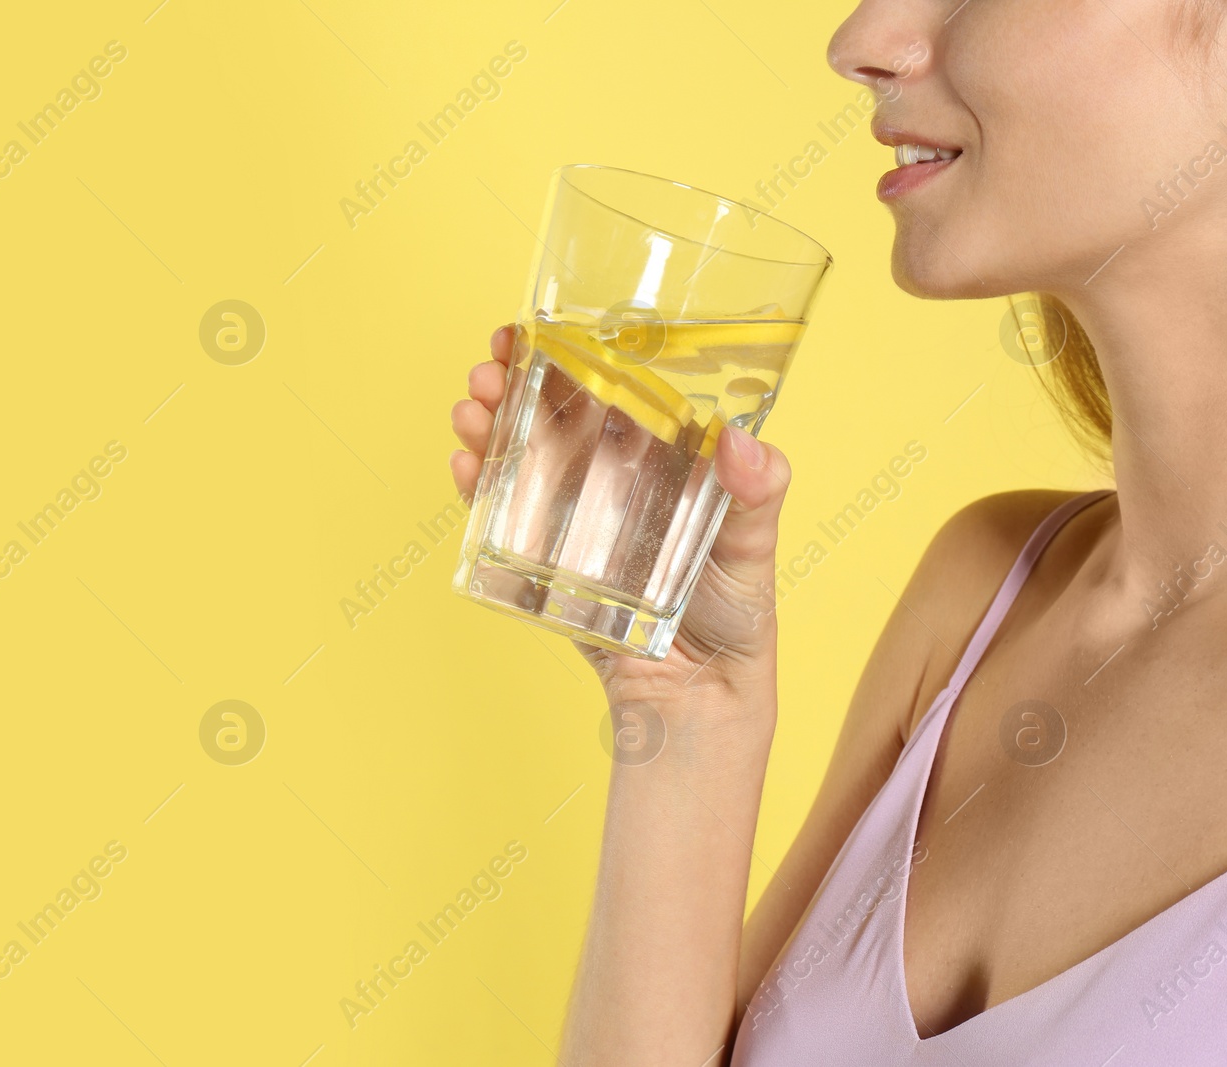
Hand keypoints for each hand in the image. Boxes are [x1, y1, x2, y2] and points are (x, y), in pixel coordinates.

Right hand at [451, 324, 790, 711]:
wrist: (697, 696)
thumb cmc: (736, 611)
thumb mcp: (756, 544)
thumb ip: (759, 493)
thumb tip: (741, 444)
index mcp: (657, 454)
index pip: (606, 386)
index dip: (567, 352)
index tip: (535, 328)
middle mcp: (608, 475)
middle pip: (549, 412)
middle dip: (511, 381)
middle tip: (489, 368)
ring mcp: (571, 516)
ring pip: (518, 455)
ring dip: (488, 424)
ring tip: (472, 410)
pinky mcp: (542, 561)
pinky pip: (501, 517)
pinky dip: (478, 488)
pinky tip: (467, 466)